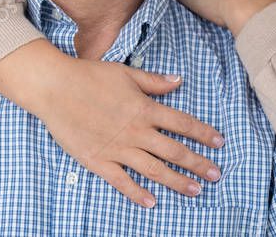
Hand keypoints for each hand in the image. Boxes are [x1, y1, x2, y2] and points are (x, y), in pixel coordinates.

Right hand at [0, 40, 224, 207]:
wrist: (55, 88)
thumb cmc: (90, 76)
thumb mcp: (126, 73)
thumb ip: (154, 81)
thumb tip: (179, 80)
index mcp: (144, 108)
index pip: (182, 123)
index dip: (203, 133)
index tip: (220, 142)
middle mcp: (136, 131)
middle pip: (174, 150)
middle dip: (198, 163)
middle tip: (216, 175)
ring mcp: (118, 148)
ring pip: (154, 169)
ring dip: (177, 181)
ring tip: (195, 190)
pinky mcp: (99, 161)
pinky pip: (122, 181)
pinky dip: (137, 193)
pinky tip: (152, 202)